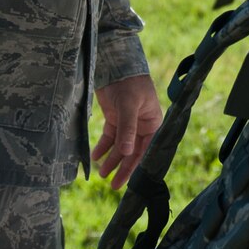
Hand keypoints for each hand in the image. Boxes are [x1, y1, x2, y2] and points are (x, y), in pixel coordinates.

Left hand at [91, 73, 161, 188]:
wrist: (115, 63)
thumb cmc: (129, 82)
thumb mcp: (129, 105)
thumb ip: (127, 129)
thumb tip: (126, 152)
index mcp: (153, 123)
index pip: (147, 150)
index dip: (138, 166)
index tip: (130, 181)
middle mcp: (142, 126)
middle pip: (133, 152)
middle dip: (123, 168)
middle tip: (114, 185)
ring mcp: (127, 123)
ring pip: (120, 147)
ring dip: (111, 160)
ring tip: (102, 174)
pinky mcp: (114, 118)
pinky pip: (110, 137)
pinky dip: (103, 147)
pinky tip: (95, 157)